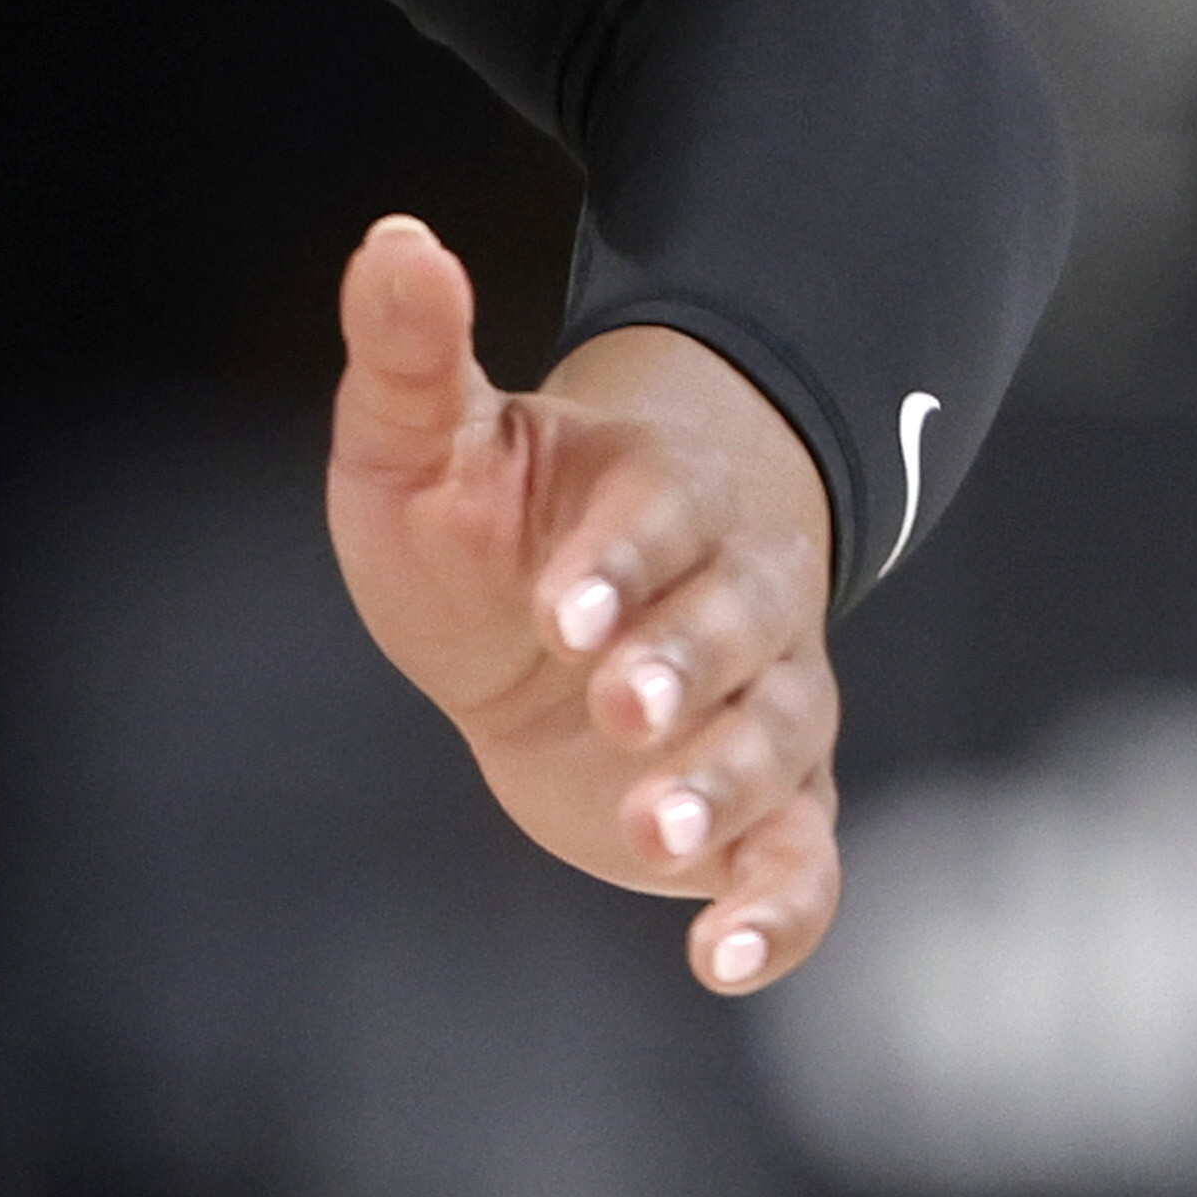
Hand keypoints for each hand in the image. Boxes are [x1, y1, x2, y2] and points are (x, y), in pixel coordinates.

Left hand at [325, 214, 842, 994]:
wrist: (539, 623)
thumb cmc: (483, 519)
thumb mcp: (423, 438)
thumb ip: (414, 350)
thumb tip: (395, 235)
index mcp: (652, 502)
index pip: (656, 522)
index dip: (617, 562)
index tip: (556, 604)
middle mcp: (732, 601)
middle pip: (735, 630)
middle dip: (681, 670)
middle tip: (616, 707)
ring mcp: (760, 705)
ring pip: (775, 746)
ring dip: (722, 791)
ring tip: (655, 838)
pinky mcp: (766, 808)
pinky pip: (801, 862)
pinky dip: (779, 912)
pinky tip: (723, 961)